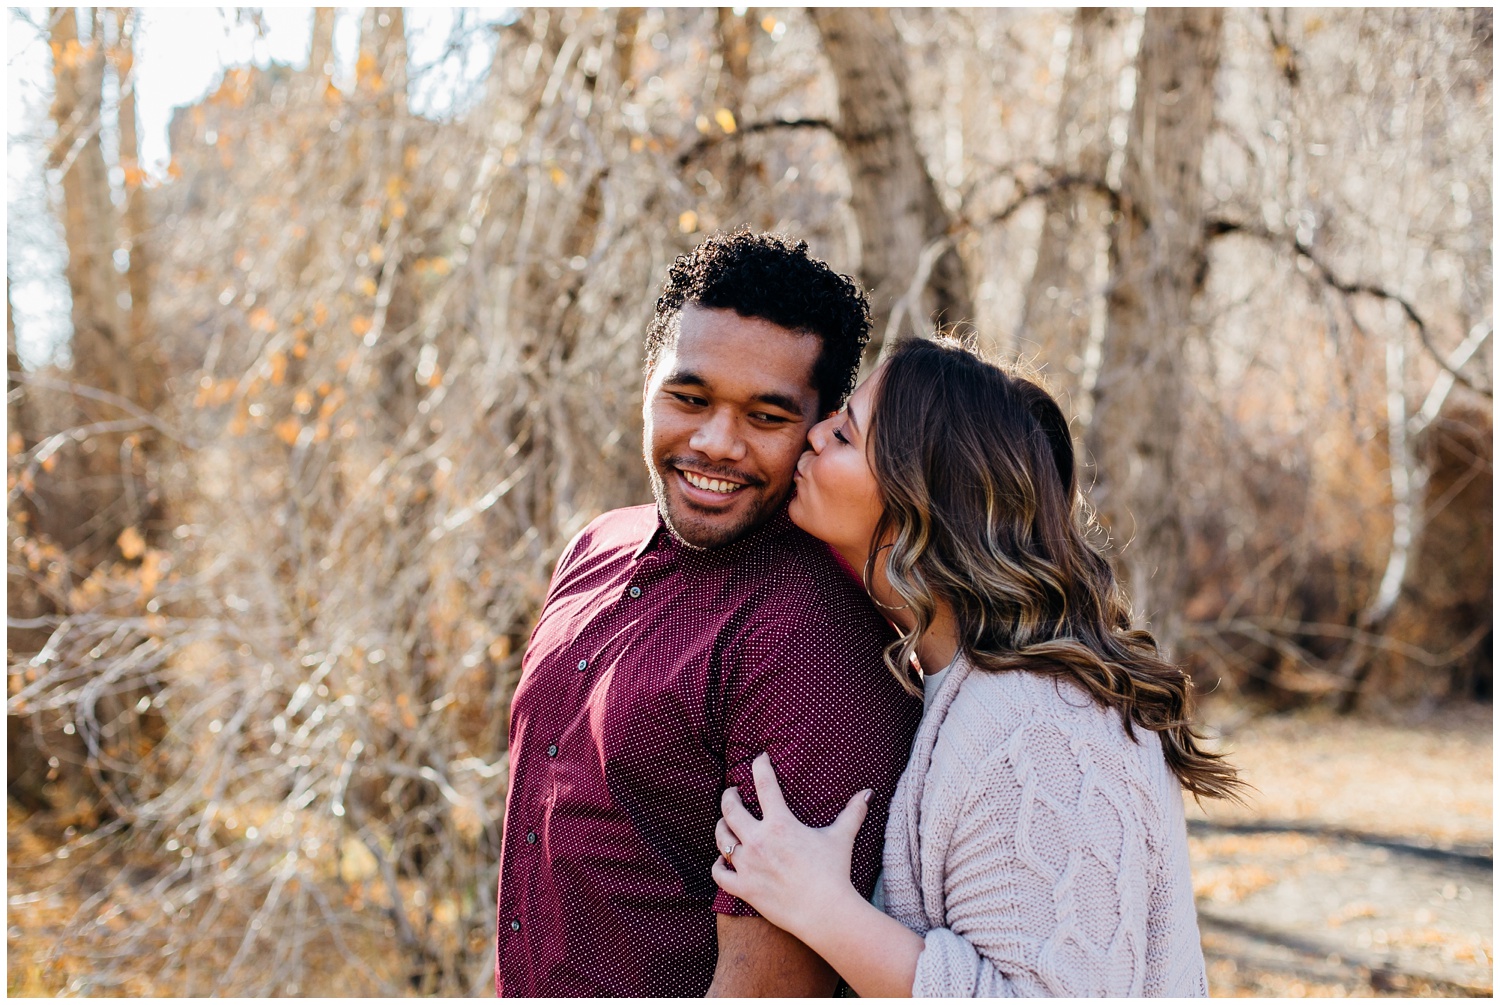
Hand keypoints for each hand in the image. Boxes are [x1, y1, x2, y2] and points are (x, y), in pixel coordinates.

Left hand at [711, 752, 872, 942]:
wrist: (825, 912)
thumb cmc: (834, 873)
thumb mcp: (842, 837)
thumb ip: (853, 812)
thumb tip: (868, 792)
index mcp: (781, 824)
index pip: (764, 783)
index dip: (759, 765)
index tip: (759, 759)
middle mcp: (759, 841)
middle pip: (729, 808)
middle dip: (729, 795)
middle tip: (732, 792)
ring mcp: (748, 865)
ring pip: (721, 838)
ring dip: (721, 827)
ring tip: (725, 823)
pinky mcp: (744, 888)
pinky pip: (719, 873)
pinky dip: (718, 865)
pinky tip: (722, 860)